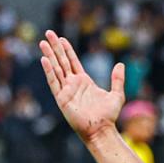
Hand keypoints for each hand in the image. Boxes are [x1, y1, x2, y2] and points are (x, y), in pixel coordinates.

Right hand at [39, 30, 125, 144]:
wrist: (101, 129)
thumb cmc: (109, 116)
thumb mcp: (117, 94)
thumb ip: (118, 79)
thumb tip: (121, 64)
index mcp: (84, 81)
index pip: (73, 62)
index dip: (67, 50)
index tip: (61, 38)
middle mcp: (73, 84)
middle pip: (62, 61)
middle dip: (55, 47)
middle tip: (48, 33)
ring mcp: (66, 91)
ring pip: (55, 69)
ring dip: (49, 55)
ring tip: (43, 42)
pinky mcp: (62, 99)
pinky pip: (54, 82)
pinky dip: (49, 71)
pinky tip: (45, 60)